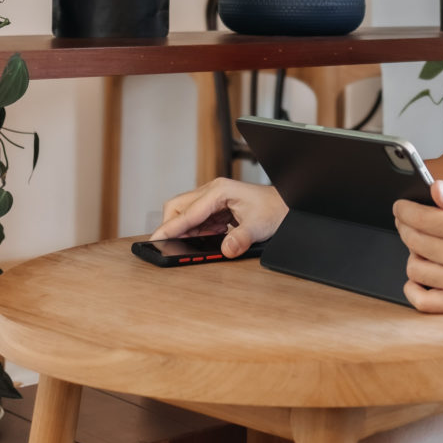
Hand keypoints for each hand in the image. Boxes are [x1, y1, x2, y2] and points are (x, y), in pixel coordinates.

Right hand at [150, 178, 286, 257]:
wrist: (287, 205)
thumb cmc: (275, 210)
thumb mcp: (259, 227)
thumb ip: (241, 239)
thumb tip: (226, 250)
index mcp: (220, 191)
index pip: (187, 212)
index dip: (170, 228)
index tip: (155, 240)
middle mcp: (213, 191)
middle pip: (178, 208)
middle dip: (172, 227)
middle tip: (171, 246)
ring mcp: (214, 198)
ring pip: (186, 214)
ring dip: (186, 230)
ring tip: (193, 246)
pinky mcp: (217, 207)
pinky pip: (197, 219)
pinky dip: (197, 231)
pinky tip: (207, 239)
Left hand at [393, 180, 442, 312]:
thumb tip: (434, 189)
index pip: (423, 219)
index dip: (404, 210)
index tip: (399, 207)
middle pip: (415, 241)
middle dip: (405, 228)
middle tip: (407, 222)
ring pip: (415, 269)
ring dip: (413, 254)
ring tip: (423, 247)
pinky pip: (423, 301)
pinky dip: (413, 288)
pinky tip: (420, 275)